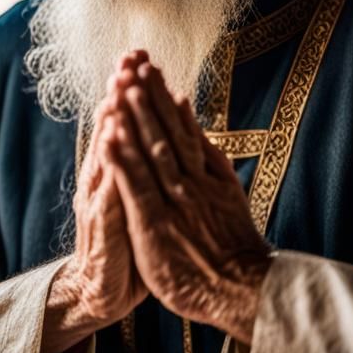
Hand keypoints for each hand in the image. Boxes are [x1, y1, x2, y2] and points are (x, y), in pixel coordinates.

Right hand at [41, 55, 149, 352]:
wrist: (99, 291)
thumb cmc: (126, 245)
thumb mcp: (139, 200)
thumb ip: (144, 166)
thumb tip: (164, 129)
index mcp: (116, 171)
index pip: (122, 122)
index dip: (129, 90)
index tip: (137, 56)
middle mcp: (104, 180)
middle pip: (112, 130)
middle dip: (119, 94)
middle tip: (126, 59)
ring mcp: (100, 202)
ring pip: (106, 157)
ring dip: (110, 123)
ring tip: (116, 90)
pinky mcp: (102, 229)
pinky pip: (106, 194)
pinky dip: (108, 169)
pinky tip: (109, 146)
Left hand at [101, 56, 271, 344]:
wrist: (242, 291)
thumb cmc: (234, 250)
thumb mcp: (229, 197)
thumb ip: (214, 163)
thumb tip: (200, 129)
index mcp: (206, 175)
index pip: (180, 128)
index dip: (162, 97)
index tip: (149, 68)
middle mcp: (190, 182)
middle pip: (166, 130)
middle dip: (148, 95)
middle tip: (134, 61)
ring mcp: (173, 202)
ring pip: (151, 151)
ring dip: (136, 116)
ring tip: (122, 84)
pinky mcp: (156, 225)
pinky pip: (137, 186)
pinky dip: (123, 159)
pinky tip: (110, 135)